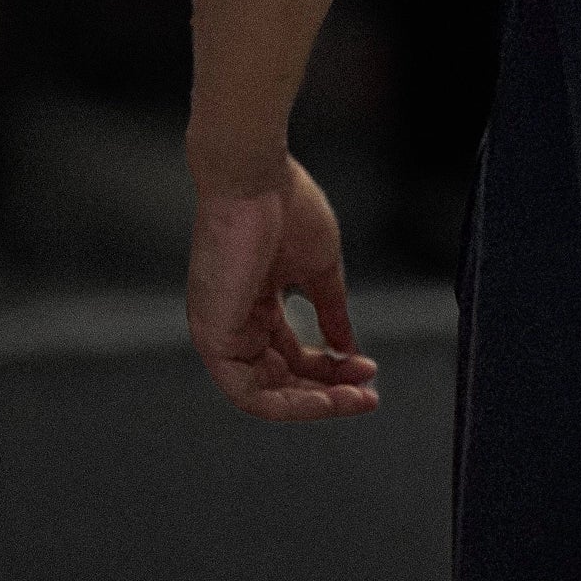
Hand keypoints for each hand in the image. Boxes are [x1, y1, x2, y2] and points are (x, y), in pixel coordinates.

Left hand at [187, 153, 380, 420]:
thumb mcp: (319, 267)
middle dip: (327, 391)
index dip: (331, 367)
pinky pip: (248, 392)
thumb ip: (332, 310)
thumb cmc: (282, 204)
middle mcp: (233, 322)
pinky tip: (324, 397)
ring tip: (355, 398)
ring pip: (264, 394)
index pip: (291, 352)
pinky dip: (288, 402)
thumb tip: (349, 347)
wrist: (254, 177)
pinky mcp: (213, 337)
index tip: (368, 368)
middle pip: (280, 379)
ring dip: (313, 403)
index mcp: (254, 303)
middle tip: (367, 395)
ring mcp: (220, 331)